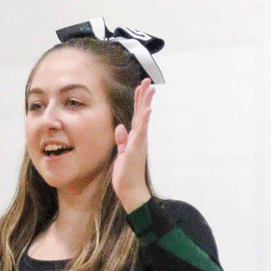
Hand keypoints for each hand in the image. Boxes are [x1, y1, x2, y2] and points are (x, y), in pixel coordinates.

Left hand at [112, 78, 154, 211]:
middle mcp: (139, 138)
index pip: (137, 115)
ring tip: (150, 88)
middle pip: (142, 112)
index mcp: (134, 138)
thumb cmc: (126, 175)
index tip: (140, 87)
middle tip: (148, 80)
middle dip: (144, 96)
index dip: (138, 101)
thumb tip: (120, 127)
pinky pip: (141, 132)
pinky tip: (148, 110)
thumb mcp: (121, 154)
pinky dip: (145, 120)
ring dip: (146, 102)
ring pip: (143, 118)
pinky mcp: (136, 148)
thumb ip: (121, 140)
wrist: (130, 190)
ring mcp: (139, 142)